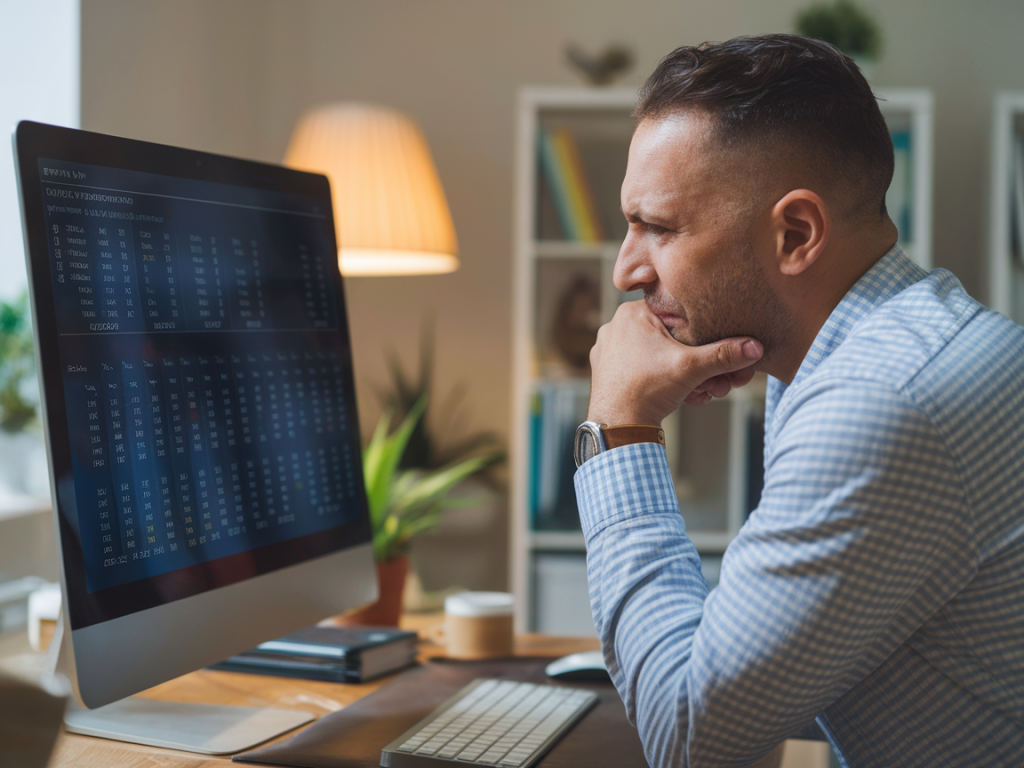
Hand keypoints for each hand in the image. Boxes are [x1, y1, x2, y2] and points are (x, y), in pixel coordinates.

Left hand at [587, 300, 763, 425]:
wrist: (617, 428)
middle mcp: (617, 326)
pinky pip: (645, 369)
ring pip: (660, 355)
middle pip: (672, 338)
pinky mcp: (610, 371)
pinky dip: (666, 381)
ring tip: (702, 392)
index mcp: (632, 312)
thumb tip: (755, 347)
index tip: (720, 353)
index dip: (704, 335)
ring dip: (687, 375)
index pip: (678, 314)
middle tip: (717, 381)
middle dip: (699, 362)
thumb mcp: (691, 368)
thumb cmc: (647, 391)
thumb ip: (725, 354)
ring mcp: (610, 350)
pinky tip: (686, 397)